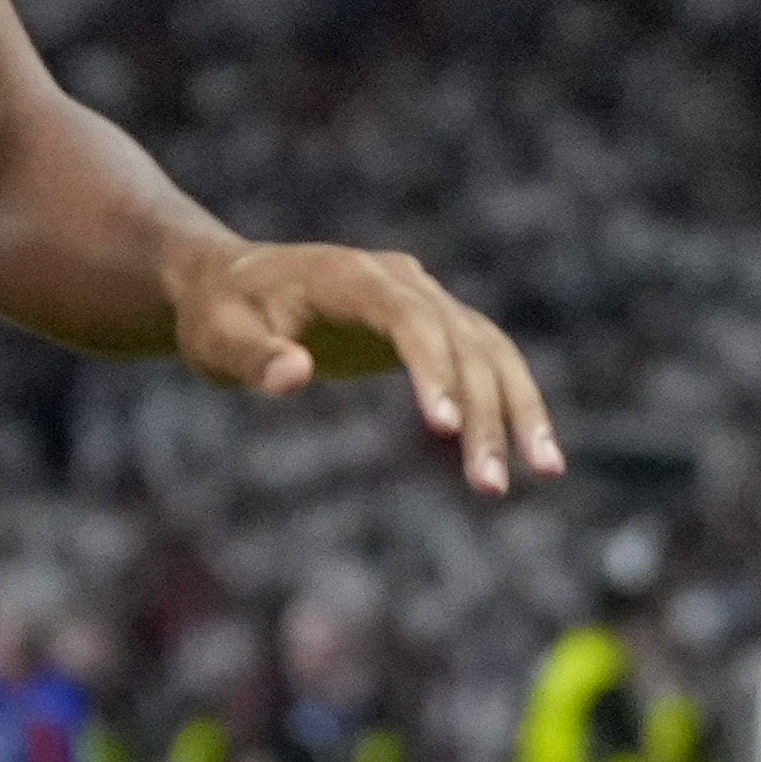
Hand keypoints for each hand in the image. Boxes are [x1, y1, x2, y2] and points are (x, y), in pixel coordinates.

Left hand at [162, 235, 562, 493]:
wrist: (229, 284)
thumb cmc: (218, 316)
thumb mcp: (216, 341)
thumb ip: (253, 359)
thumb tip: (295, 376)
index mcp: (352, 276)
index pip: (410, 319)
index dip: (434, 369)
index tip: (446, 429)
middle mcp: (401, 280)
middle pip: (463, 340)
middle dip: (485, 411)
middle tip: (490, 485)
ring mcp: (423, 300)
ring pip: (490, 350)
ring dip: (517, 408)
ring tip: (544, 472)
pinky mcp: (431, 326)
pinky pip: (484, 360)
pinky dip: (510, 401)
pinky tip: (530, 452)